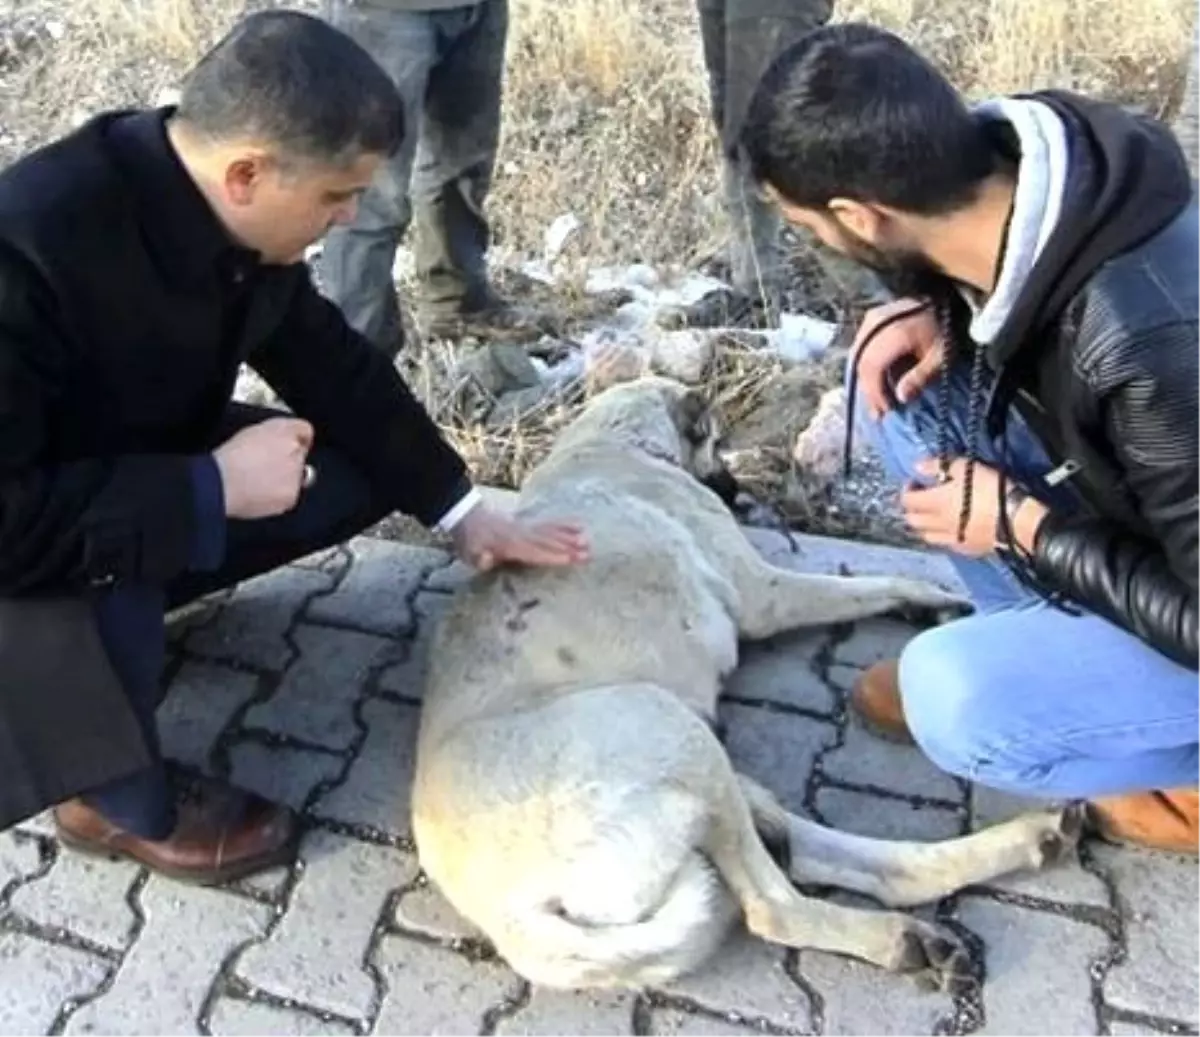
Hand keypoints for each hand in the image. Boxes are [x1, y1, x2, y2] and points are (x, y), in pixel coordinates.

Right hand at [212, 417, 313, 518]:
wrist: (221, 482)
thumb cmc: (227, 457)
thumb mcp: (249, 433)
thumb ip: (271, 434)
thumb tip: (279, 441)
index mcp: (282, 428)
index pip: (305, 429)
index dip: (299, 438)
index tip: (295, 444)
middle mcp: (294, 449)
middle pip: (300, 454)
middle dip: (288, 460)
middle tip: (265, 467)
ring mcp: (295, 473)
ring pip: (297, 476)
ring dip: (284, 479)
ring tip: (258, 482)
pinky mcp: (292, 495)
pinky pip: (289, 496)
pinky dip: (278, 497)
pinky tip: (259, 494)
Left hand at [451, 503, 588, 570]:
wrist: (467, 516)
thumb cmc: (469, 541)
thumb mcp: (468, 553)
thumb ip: (479, 558)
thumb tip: (487, 558)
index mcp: (507, 544)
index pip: (533, 551)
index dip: (551, 554)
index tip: (569, 558)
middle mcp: (521, 534)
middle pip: (547, 541)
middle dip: (568, 547)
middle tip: (588, 553)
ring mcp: (526, 527)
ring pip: (551, 531)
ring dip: (570, 536)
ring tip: (588, 541)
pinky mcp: (529, 523)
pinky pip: (549, 523)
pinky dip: (564, 523)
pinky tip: (579, 524)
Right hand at [852, 298, 943, 418]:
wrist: (943, 301)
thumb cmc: (944, 330)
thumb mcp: (941, 355)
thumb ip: (921, 376)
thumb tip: (900, 397)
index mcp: (893, 332)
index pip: (872, 367)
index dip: (875, 391)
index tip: (885, 410)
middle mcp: (876, 324)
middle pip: (862, 364)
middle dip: (868, 391)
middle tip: (877, 412)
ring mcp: (870, 320)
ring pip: (857, 357)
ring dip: (865, 382)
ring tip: (877, 401)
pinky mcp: (870, 320)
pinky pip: (860, 348)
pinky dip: (866, 369)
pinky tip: (876, 383)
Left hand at [901, 458, 1002, 556]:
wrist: (1017, 519)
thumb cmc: (992, 489)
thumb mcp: (966, 468)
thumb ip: (938, 466)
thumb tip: (916, 466)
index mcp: (935, 503)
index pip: (907, 500)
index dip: (907, 490)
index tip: (916, 482)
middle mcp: (938, 524)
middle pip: (912, 521)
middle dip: (912, 508)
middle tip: (922, 498)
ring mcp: (950, 539)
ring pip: (925, 535)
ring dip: (924, 524)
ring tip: (933, 514)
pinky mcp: (964, 549)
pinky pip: (944, 544)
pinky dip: (941, 536)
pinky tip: (950, 528)